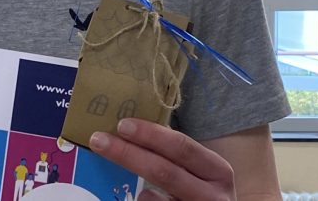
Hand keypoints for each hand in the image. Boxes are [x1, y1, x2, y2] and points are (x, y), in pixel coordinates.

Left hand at [89, 119, 233, 199]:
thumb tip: (130, 130)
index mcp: (217, 170)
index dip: (151, 135)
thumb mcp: (199, 171)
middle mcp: (214, 195)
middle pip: (164, 171)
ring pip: (154, 199)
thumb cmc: (203, 190)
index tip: (122, 124)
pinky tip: (143, 198)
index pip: (182, 147)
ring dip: (134, 187)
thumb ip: (174, 155)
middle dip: (128, 154)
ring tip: (130, 182)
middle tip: (99, 140)